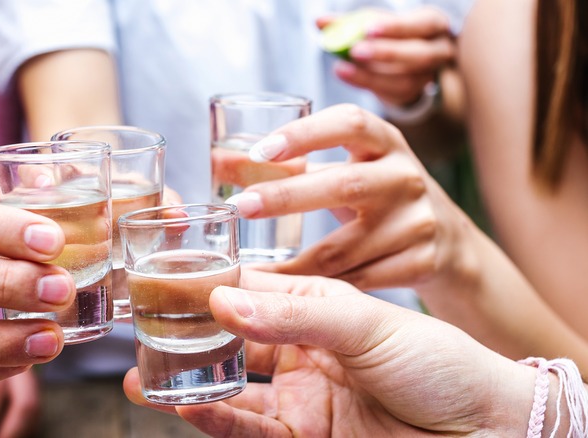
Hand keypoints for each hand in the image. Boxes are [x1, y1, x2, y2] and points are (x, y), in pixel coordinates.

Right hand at [123, 270, 532, 435]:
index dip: (205, 285)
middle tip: (139, 329)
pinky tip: (187, 405)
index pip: (250, 291)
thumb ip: (296, 313)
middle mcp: (303, 352)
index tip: (160, 278)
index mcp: (318, 310)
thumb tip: (224, 301)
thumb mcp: (368, 324)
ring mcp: (302, 398)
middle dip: (186, 337)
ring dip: (189, 383)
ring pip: (232, 388)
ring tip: (141, 375)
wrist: (486, 430)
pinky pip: (252, 428)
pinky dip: (218, 418)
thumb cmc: (440, 363)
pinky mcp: (306, 437)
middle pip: (231, 341)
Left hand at [227, 104, 474, 292]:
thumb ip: (291, 164)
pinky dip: (321, 293)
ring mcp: (418, 221)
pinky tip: (289, 298)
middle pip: (345, 184)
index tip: (261, 151)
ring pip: (347, 247)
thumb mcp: (346, 169)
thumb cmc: (378, 197)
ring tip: (251, 272)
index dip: (305, 133)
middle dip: (288, 196)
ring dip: (295, 264)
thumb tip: (221, 163)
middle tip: (242, 207)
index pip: (349, 123)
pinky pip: (360, 282)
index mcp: (384, 143)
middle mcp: (406, 176)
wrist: (448, 243)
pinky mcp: (422, 262)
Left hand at [321, 7, 453, 105]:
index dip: (396, 27)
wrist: (407, 61)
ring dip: (371, 75)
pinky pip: (391, 93)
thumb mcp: (376, 23)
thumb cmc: (391, 34)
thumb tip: (319, 22)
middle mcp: (438, 51)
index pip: (421, 24)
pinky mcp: (412, 94)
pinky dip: (366, 84)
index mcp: (433, 24)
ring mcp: (427, 76)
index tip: (368, 28)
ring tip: (342, 68)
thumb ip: (350, 22)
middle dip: (385, 53)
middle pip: (417, 55)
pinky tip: (346, 75)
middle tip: (355, 51)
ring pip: (404, 80)